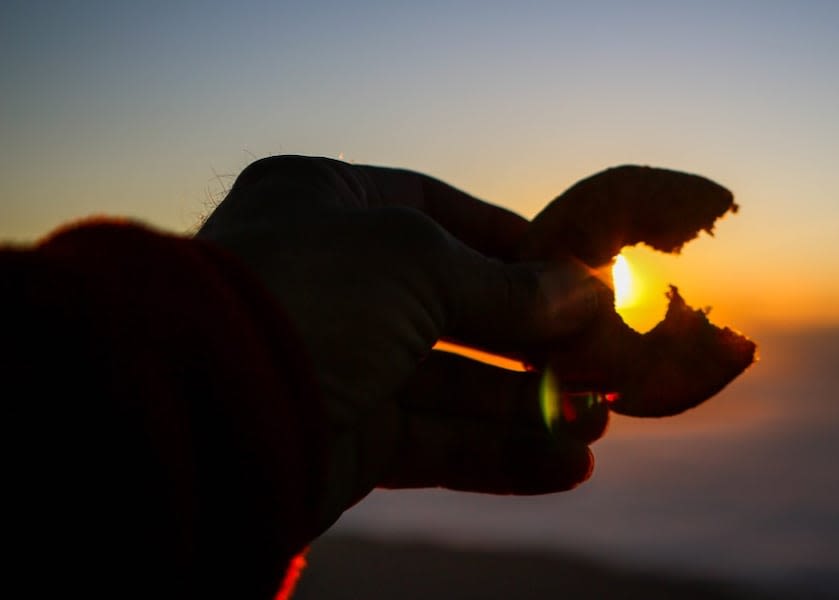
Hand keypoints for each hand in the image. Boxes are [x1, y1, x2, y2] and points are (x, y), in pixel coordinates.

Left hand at [197, 156, 607, 529]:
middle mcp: (333, 281)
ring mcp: (338, 363)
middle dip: (535, 339)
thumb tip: (590, 294)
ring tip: (601, 421)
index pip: (440, 214)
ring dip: (530, 406)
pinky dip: (502, 456)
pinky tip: (566, 466)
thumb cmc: (307, 296)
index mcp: (330, 204)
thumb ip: (510, 286)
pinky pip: (437, 445)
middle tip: (607, 361)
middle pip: (459, 309)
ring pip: (455, 386)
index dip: (514, 245)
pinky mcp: (343, 438)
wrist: (203, 407)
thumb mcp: (421, 265)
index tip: (581, 274)